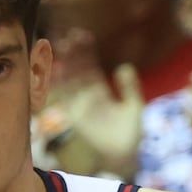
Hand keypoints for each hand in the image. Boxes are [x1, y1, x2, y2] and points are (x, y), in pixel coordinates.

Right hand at [47, 29, 144, 177]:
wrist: (123, 156)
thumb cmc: (131, 134)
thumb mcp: (134, 107)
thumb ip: (130, 88)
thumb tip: (124, 67)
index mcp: (101, 92)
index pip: (90, 67)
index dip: (86, 52)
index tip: (83, 36)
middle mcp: (86, 97)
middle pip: (76, 70)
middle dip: (73, 53)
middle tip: (70, 36)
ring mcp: (79, 105)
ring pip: (69, 80)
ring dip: (66, 64)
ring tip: (64, 45)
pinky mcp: (74, 115)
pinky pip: (64, 96)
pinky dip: (59, 83)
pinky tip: (57, 67)